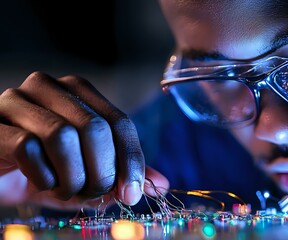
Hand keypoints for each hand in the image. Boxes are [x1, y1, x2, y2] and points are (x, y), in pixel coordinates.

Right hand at [0, 72, 168, 208]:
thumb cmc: (48, 168)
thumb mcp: (90, 172)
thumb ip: (124, 173)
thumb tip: (161, 184)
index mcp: (79, 91)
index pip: (120, 122)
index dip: (131, 161)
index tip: (132, 194)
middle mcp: (49, 87)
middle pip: (95, 128)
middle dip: (100, 172)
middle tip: (92, 193)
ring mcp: (16, 101)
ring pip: (62, 136)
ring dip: (70, 177)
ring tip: (64, 189)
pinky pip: (28, 149)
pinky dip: (42, 177)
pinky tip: (40, 183)